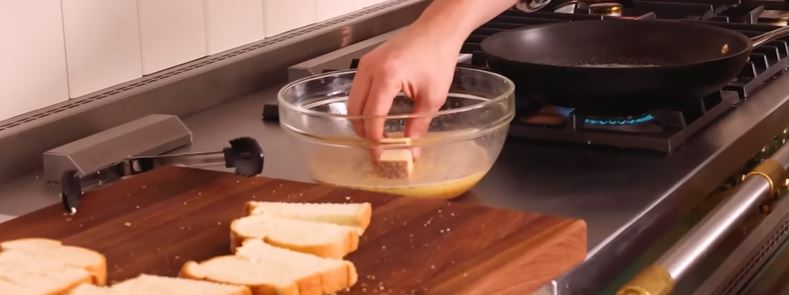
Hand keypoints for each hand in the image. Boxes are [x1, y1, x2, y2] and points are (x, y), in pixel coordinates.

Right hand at [347, 24, 462, 143]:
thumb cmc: (437, 56)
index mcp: (387, 77)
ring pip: (352, 102)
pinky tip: (376, 117)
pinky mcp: (367, 63)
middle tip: (377, 149)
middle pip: (355, 111)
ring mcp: (366, 64)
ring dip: (362, 121)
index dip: (375, 140)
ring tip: (377, 136)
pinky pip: (357, 90)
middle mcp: (370, 69)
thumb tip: (411, 150)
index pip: (372, 117)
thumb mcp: (432, 97)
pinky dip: (363, 107)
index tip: (380, 155)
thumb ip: (419, 125)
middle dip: (364, 133)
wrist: (437, 31)